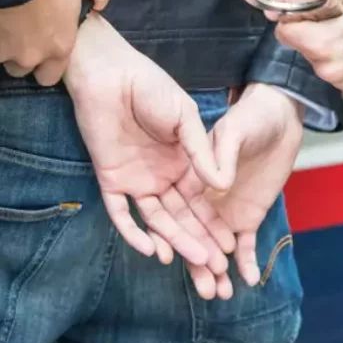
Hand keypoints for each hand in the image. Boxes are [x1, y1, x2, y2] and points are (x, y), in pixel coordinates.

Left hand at [66, 15, 234, 268]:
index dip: (215, 225)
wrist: (110, 72)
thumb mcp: (185, 119)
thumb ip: (201, 152)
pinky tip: (154, 251)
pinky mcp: (110, 179)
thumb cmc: (151, 87)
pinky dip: (135, 232)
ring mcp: (136, 180)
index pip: (201, 202)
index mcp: (183, 163)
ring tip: (196, 263)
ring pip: (158, 220)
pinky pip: (121, 213)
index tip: (233, 247)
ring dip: (176, 242)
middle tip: (219, 270)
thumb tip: (222, 187)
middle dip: (200, 243)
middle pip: (182, 218)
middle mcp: (161, 177)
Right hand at [173, 84, 304, 300]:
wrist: (279, 120)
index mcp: (189, 180)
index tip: (172, 258)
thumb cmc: (251, 118)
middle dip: (198, 266)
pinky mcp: (247, 217)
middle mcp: (202, 202)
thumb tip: (218, 183)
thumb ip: (222, 155)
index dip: (174, 236)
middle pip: (194, 238)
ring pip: (216, 248)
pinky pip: (245, 245)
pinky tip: (249, 279)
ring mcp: (224, 212)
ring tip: (222, 295)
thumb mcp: (234, 131)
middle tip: (205, 292)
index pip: (177, 213)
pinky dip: (247, 262)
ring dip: (218, 272)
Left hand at [267, 0, 342, 96]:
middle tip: (342, 19)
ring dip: (333, 49)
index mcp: (321, 45)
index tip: (315, 11)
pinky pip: (341, 74)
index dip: (296, 18)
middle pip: (304, 49)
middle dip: (316, 34)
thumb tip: (278, 3)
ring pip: (323, 63)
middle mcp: (331, 71)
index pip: (283, 33)